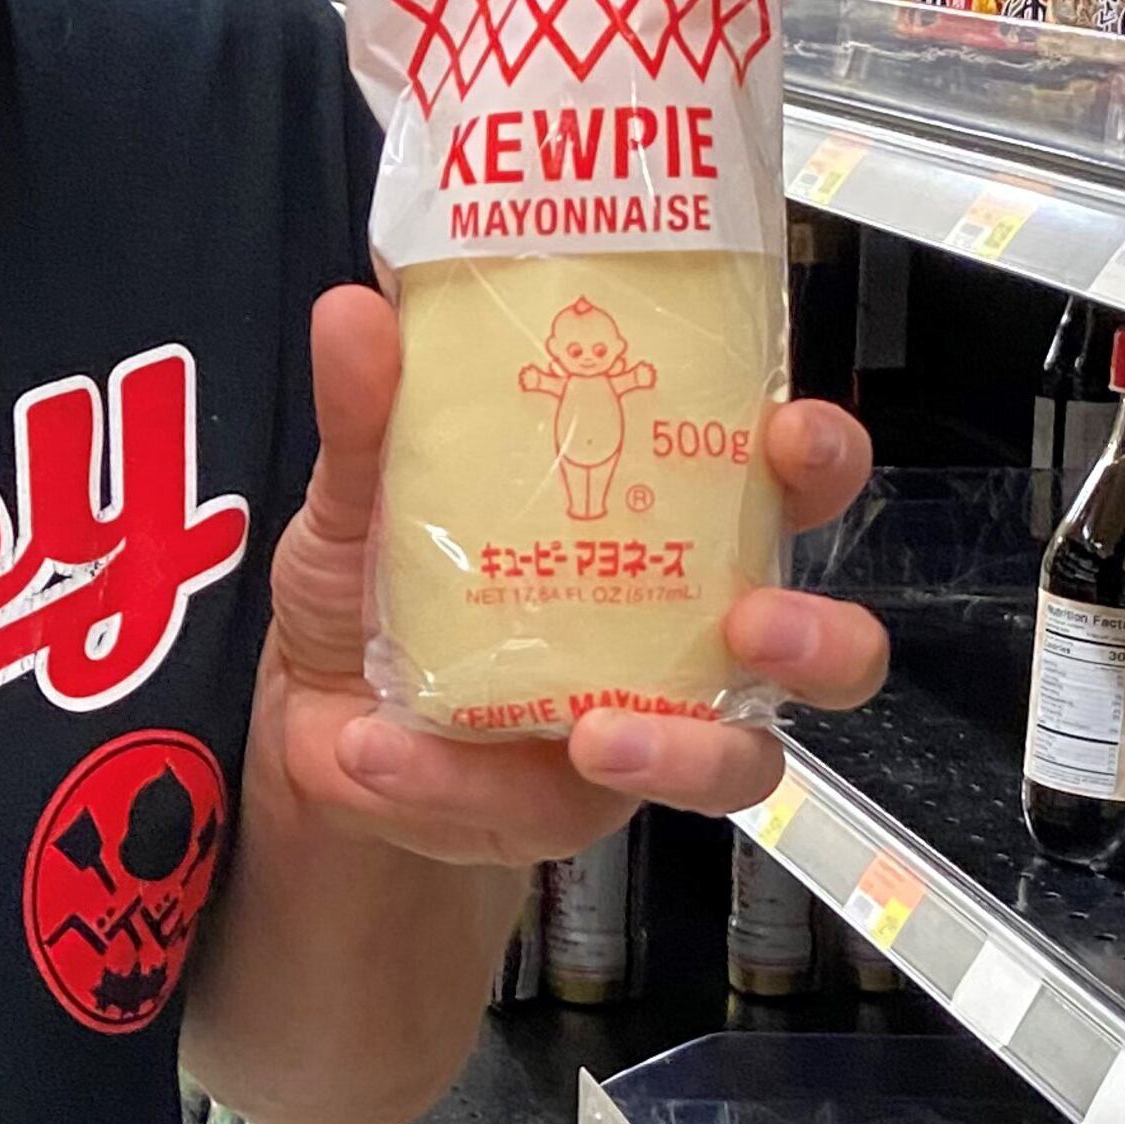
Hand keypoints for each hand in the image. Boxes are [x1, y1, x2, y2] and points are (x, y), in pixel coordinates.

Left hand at [260, 282, 887, 871]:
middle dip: (819, 637)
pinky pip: (540, 812)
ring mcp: (640, 729)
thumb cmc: (377, 588)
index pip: (783, 484)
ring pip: (735, 764)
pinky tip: (380, 749)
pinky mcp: (563, 810)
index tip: (790, 433)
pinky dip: (451, 784)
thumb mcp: (361, 492)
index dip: (817, 459)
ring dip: (685, 753)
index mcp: (662, 524)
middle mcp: (676, 633)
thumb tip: (356, 311)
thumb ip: (371, 413)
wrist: (300, 714)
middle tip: (757, 622)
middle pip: (824, 649)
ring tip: (599, 735)